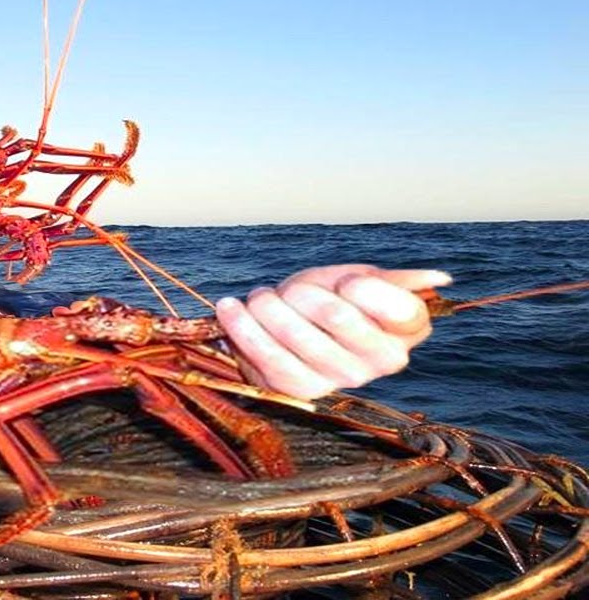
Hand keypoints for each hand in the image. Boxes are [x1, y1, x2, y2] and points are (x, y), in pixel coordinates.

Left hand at [214, 264, 452, 398]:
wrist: (298, 321)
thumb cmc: (337, 295)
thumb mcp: (363, 278)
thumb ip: (393, 280)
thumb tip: (437, 278)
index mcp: (406, 329)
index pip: (399, 312)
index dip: (370, 293)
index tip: (348, 282)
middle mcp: (380, 362)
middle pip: (341, 322)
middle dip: (308, 297)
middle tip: (291, 288)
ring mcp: (339, 379)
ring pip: (302, 346)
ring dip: (271, 314)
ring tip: (258, 296)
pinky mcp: (299, 390)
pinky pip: (271, 367)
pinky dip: (246, 335)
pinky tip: (231, 310)